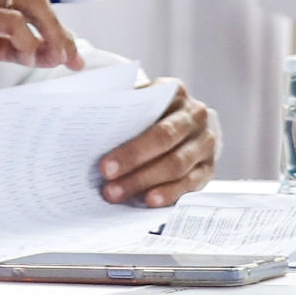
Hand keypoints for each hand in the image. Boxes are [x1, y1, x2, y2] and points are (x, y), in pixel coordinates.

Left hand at [96, 83, 219, 206]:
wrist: (185, 123)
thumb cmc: (150, 113)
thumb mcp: (139, 101)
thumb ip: (121, 107)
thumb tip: (86, 123)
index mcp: (176, 93)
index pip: (152, 120)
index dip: (129, 147)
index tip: (103, 166)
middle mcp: (195, 116)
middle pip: (165, 142)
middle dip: (134, 165)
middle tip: (108, 185)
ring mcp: (205, 143)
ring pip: (177, 166)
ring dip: (145, 183)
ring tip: (119, 195)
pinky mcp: (209, 167)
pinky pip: (191, 184)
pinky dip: (169, 194)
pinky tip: (149, 201)